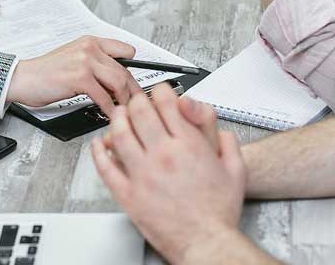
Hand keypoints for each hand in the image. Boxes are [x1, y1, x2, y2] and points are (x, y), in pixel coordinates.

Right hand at [7, 36, 141, 115]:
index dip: (134, 69)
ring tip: (126, 111)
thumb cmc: (45, 73)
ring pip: (118, 82)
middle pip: (125, 70)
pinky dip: (110, 110)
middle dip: (134, 90)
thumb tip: (115, 80)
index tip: (138, 82)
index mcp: (90, 42)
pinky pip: (104, 97)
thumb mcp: (73, 59)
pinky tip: (111, 116)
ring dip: (125, 101)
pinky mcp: (79, 78)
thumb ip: (95, 64)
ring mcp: (85, 62)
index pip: (125, 50)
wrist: (22, 78)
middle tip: (138, 103)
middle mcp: (90, 48)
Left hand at [92, 84, 246, 262]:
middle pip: (140, 113)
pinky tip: (99, 144)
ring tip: (118, 116)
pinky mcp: (128, 194)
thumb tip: (219, 130)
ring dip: (116, 119)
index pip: (167, 103)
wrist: (206, 242)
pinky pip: (106, 167)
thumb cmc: (218, 211)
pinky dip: (99, 152)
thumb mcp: (236, 170)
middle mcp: (163, 155)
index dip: (161, 91)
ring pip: (119, 134)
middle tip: (136, 101)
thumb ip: (228, 143)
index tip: (159, 92)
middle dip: (137, 100)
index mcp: (188, 145)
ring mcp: (143, 174)